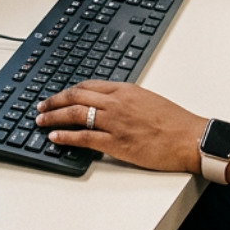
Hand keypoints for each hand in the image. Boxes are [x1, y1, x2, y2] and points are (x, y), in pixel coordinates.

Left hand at [36, 81, 205, 172]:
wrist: (189, 138)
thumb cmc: (175, 122)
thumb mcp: (149, 100)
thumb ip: (127, 100)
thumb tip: (110, 104)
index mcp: (125, 90)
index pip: (88, 85)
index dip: (68, 90)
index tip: (58, 95)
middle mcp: (116, 102)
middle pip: (76, 96)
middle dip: (54, 101)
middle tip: (41, 106)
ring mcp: (115, 123)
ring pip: (75, 114)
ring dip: (53, 117)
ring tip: (40, 120)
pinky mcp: (116, 143)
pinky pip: (83, 137)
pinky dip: (65, 136)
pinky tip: (54, 137)